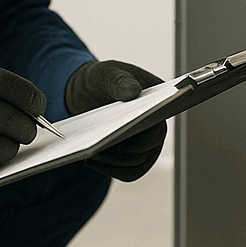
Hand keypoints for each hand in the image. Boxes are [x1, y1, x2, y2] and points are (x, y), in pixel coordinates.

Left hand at [65, 59, 167, 181]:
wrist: (87, 94)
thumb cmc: (101, 80)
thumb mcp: (106, 73)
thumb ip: (119, 80)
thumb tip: (134, 92)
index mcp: (158, 101)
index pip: (159, 119)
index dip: (147, 127)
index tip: (127, 129)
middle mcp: (156, 126)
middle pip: (147, 148)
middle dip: (123, 149)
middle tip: (99, 146)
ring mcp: (145, 145)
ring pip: (136, 165)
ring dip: (113, 162)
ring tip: (90, 153)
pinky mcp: (131, 158)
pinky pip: (126, 173)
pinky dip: (109, 170)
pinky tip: (90, 160)